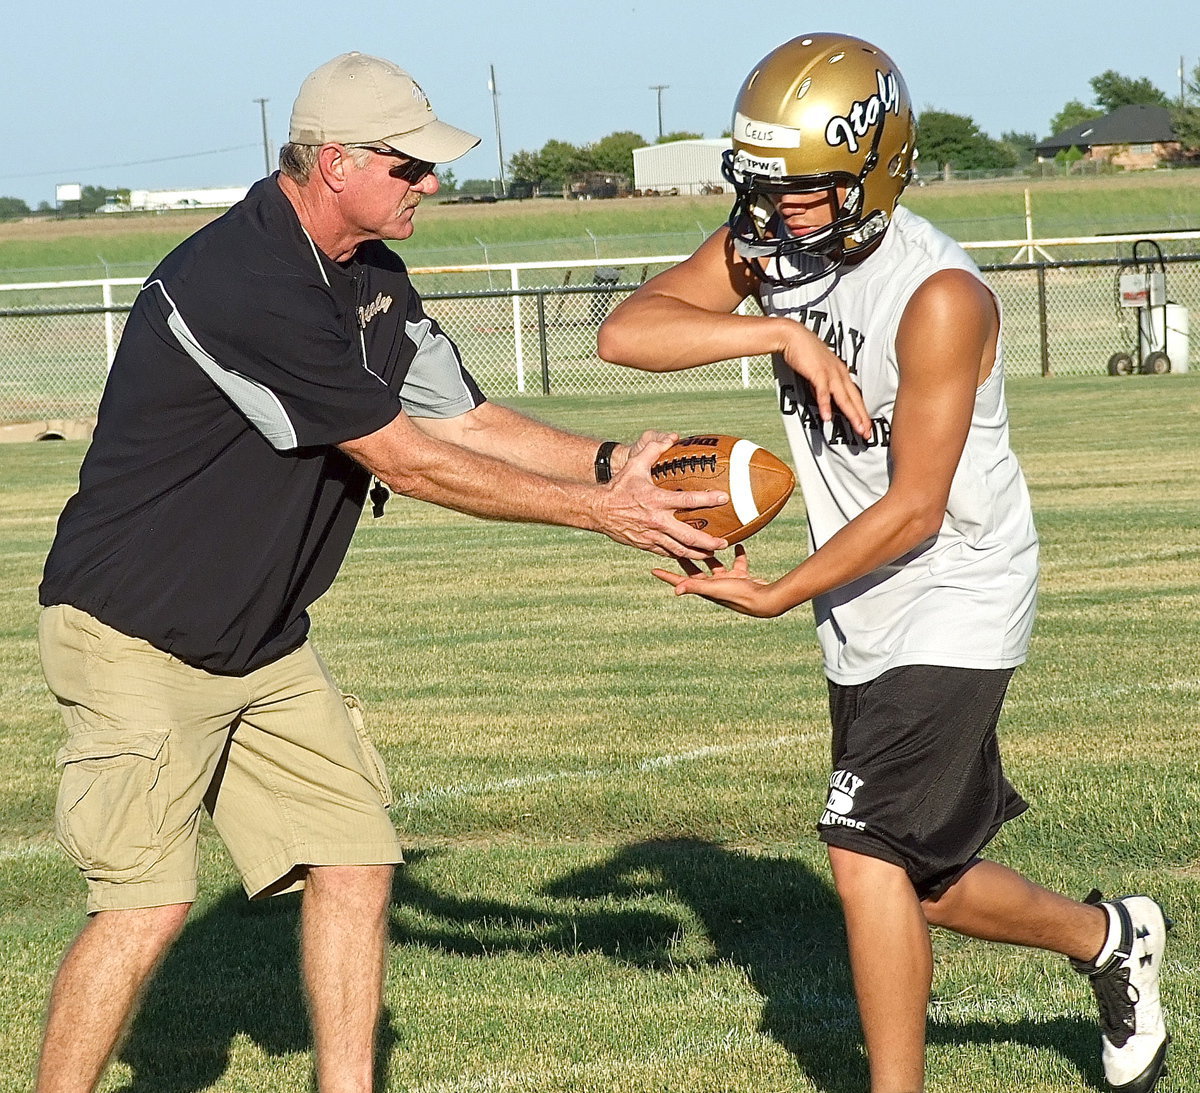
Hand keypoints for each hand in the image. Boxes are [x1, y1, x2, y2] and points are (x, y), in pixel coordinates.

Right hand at [594, 432, 728, 558]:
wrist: (598, 510)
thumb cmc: (619, 487)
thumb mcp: (635, 465)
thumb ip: (653, 449)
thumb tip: (672, 437)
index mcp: (657, 500)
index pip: (688, 501)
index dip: (708, 499)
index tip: (724, 498)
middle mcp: (657, 521)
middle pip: (689, 535)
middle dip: (709, 541)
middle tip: (725, 542)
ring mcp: (652, 536)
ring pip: (680, 549)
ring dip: (698, 553)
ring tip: (713, 554)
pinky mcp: (646, 545)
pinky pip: (667, 553)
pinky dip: (681, 556)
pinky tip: (692, 556)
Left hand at [652, 545, 787, 616]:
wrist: (764, 600)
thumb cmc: (738, 595)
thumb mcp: (714, 588)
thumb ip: (696, 586)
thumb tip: (675, 590)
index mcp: (704, 589)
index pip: (680, 581)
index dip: (667, 576)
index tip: (653, 570)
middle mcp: (714, 585)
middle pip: (696, 569)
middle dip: (687, 558)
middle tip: (676, 544)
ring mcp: (728, 581)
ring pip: (716, 564)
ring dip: (712, 553)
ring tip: (707, 539)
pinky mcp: (742, 576)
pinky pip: (738, 562)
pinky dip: (737, 553)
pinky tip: (737, 543)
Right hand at [780, 327, 872, 439]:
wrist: (793, 336)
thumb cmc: (805, 351)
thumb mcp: (818, 370)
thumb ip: (823, 384)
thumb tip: (824, 398)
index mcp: (841, 372)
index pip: (855, 395)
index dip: (862, 411)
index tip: (866, 425)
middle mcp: (839, 373)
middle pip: (854, 399)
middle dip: (862, 417)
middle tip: (868, 432)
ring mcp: (830, 373)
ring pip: (844, 397)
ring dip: (852, 414)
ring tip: (858, 428)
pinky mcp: (817, 373)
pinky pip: (823, 392)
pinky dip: (826, 405)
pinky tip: (827, 417)